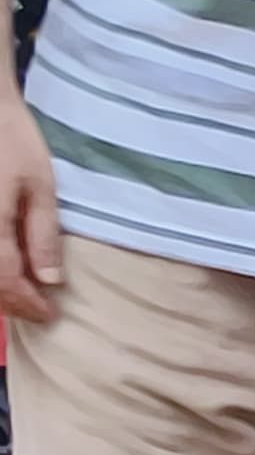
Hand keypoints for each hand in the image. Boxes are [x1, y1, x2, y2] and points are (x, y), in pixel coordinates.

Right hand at [0, 95, 58, 321]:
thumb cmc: (9, 140)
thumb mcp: (38, 185)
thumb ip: (42, 234)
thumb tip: (50, 280)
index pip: (6, 282)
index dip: (28, 304)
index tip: (49, 314)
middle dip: (8, 302)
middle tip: (35, 309)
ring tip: (18, 294)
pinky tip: (0, 269)